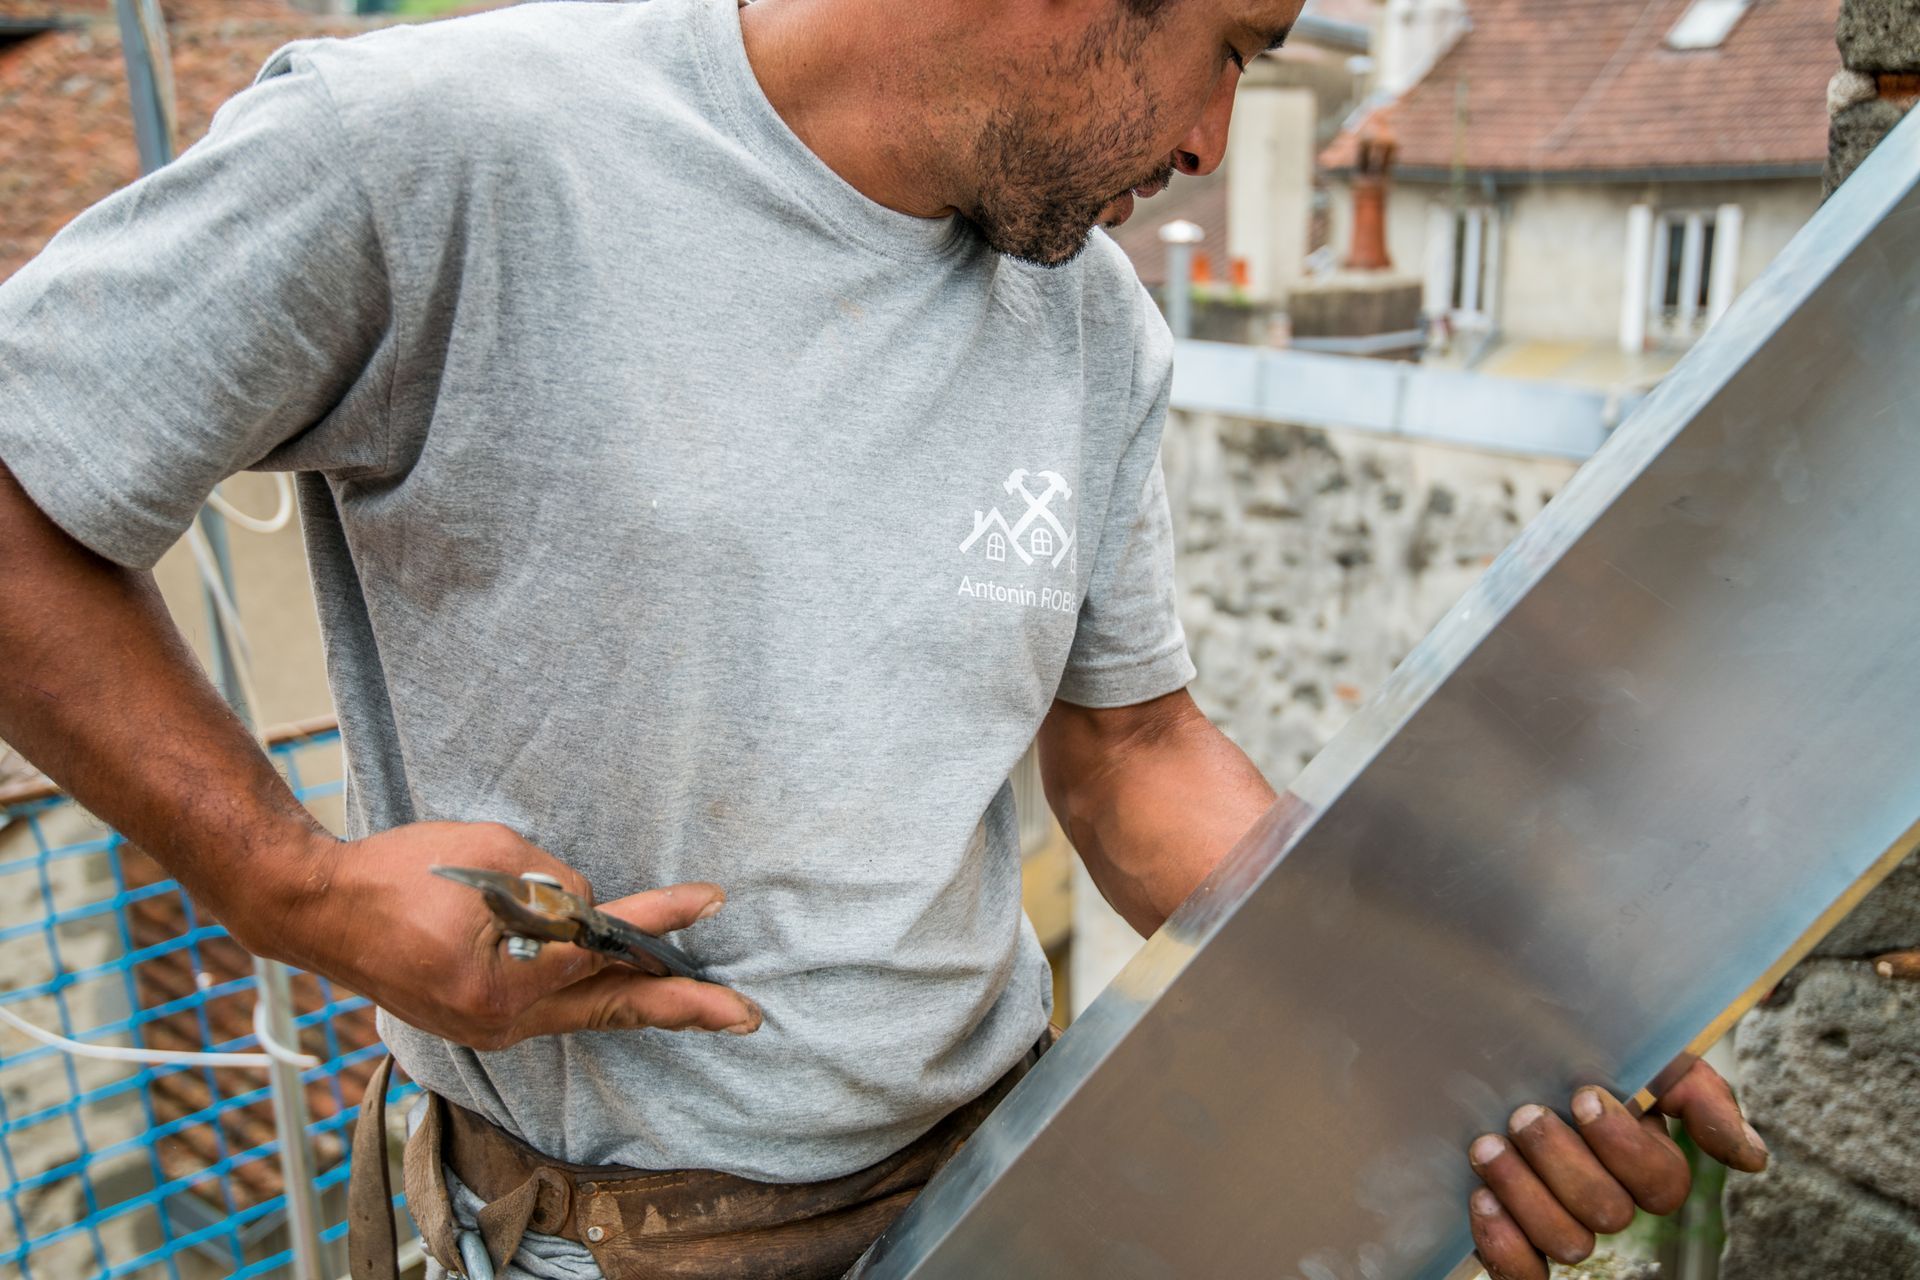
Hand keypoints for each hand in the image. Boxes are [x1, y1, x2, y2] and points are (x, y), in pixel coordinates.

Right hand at [235, 821, 760, 1049]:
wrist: (318, 909)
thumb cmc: (399, 872)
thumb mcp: (490, 855)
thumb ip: (555, 886)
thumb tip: (596, 913)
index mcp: (505, 977)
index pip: (605, 942)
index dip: (662, 919)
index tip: (712, 899)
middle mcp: (503, 1017)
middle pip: (612, 1006)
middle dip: (684, 1008)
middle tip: (747, 1015)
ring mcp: (490, 1028)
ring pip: (587, 1013)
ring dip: (643, 1003)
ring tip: (703, 1006)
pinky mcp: (479, 1022)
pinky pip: (553, 1009)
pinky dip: (591, 994)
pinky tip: (624, 988)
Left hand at [1466, 1060, 1767, 1279]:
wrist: (1501, 1032)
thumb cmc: (1582, 1048)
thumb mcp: (1648, 1056)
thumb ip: (1700, 1097)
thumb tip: (1753, 1159)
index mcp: (1644, 1163)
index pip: (1662, 1184)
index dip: (1624, 1147)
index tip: (1583, 1096)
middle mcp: (1605, 1199)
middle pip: (1609, 1213)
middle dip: (1563, 1162)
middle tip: (1526, 1116)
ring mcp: (1559, 1221)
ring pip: (1568, 1244)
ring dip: (1526, 1193)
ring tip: (1489, 1146)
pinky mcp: (1512, 1237)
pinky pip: (1524, 1276)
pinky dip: (1505, 1245)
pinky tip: (1483, 1198)